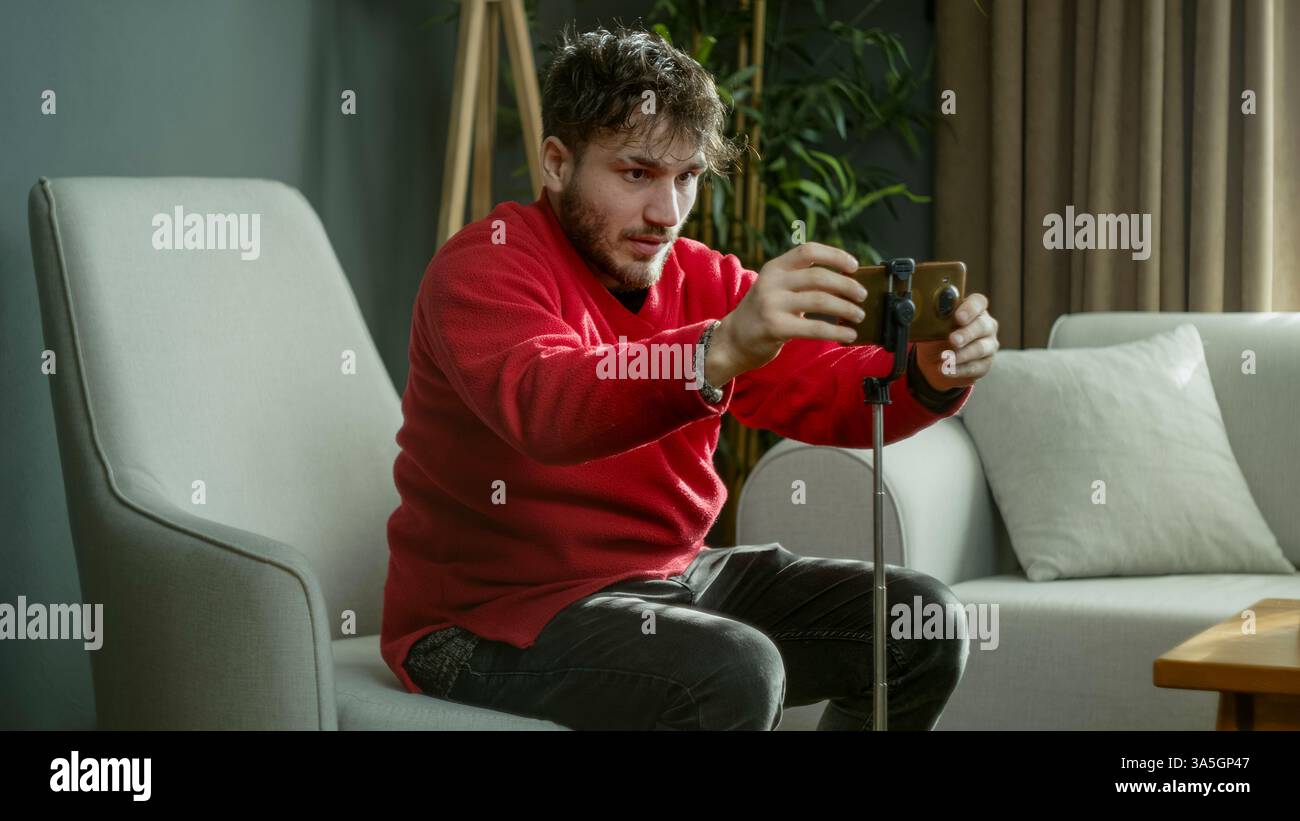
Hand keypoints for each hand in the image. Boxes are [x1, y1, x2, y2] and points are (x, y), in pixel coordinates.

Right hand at [706, 243, 865, 385]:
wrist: (732, 340)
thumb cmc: (763, 314)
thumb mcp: (776, 287)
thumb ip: (801, 280)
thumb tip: (847, 281)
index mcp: (775, 267)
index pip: (808, 251)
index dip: (835, 255)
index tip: (854, 266)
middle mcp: (772, 282)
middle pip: (819, 276)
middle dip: (847, 286)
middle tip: (862, 296)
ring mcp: (772, 304)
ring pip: (820, 300)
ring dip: (846, 308)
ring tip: (859, 315)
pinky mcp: (775, 327)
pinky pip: (814, 328)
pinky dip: (837, 332)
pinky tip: (849, 335)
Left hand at [913, 292, 998, 391]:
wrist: (934, 363)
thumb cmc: (934, 339)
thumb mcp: (929, 329)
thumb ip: (932, 321)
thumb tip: (925, 319)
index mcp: (971, 309)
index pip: (978, 302)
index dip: (970, 308)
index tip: (958, 317)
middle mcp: (984, 324)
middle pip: (982, 325)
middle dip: (966, 333)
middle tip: (953, 340)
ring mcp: (988, 344)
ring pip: (981, 348)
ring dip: (963, 354)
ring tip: (946, 359)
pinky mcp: (985, 363)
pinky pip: (977, 366)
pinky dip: (960, 369)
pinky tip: (948, 370)